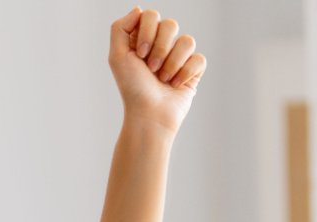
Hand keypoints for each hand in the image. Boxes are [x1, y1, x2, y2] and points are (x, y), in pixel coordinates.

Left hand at [109, 7, 206, 134]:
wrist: (149, 115)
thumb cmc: (132, 88)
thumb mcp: (117, 56)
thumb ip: (120, 28)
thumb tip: (139, 9)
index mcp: (142, 38)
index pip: (151, 15)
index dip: (147, 32)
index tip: (139, 54)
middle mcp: (161, 44)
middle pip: (171, 24)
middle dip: (160, 48)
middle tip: (150, 69)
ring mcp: (179, 56)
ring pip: (187, 41)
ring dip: (172, 63)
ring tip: (163, 79)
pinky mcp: (193, 70)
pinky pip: (198, 59)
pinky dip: (185, 73)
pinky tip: (175, 85)